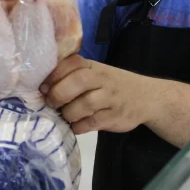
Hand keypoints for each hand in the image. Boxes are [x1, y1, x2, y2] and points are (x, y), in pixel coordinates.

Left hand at [40, 54, 158, 134]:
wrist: (147, 98)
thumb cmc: (112, 85)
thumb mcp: (96, 73)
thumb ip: (73, 75)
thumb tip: (43, 88)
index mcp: (93, 66)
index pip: (70, 64)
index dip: (53, 76)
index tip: (43, 87)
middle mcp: (102, 79)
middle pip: (76, 82)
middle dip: (58, 95)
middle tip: (50, 103)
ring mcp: (110, 98)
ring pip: (83, 105)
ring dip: (68, 113)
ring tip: (64, 116)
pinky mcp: (114, 117)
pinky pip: (91, 123)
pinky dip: (78, 126)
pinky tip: (75, 125)